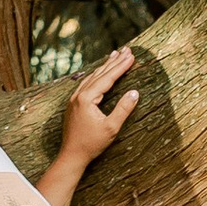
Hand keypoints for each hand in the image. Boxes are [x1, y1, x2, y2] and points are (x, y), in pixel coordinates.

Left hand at [58, 44, 140, 173]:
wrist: (71, 155)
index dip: (121, 67)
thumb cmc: (91, 144)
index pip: (107, 78)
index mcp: (87, 98)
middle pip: (99, 74)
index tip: (132, 56)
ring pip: (92, 77)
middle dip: (114, 62)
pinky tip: (100, 73)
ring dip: (104, 66)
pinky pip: (86, 84)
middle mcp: (78, 95)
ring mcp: (74, 98)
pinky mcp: (74, 104)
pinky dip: (96, 75)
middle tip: (126, 50)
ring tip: (115, 56)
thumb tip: (135, 92)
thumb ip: (123, 109)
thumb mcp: (111, 128)